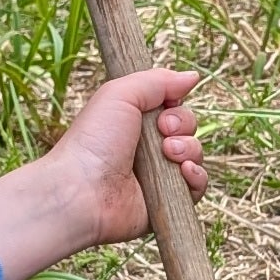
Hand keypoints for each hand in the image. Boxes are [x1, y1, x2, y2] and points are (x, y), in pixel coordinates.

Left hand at [0, 66, 205, 279]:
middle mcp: (148, 149)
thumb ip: (158, 81)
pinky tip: (184, 172)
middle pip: (188, 129)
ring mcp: (158, 177)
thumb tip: (192, 76)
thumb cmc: (93, 140)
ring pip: (195, 156)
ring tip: (168, 153)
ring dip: (189, 149)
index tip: (163, 110)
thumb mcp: (121, 94)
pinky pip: (197, 188)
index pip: (174, 109)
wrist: (82, 190)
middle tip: (162, 132)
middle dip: (183, 126)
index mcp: (136, 123)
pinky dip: (196, 177)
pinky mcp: (166, 203)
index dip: (176, 107)